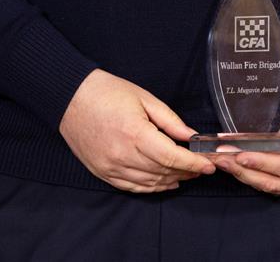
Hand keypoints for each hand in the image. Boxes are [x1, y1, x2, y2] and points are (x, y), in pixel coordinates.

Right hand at [58, 69, 214, 191]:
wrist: (71, 98)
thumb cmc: (107, 93)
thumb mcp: (145, 99)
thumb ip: (171, 121)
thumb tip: (192, 136)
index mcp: (135, 134)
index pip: (172, 157)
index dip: (194, 163)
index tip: (209, 165)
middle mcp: (122, 155)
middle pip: (163, 172)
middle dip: (187, 172)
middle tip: (202, 167)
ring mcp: (110, 167)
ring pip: (149, 183)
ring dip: (171, 181)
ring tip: (188, 175)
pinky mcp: (102, 172)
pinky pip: (131, 186)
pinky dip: (151, 187)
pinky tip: (165, 183)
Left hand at [212, 92, 279, 194]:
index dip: (263, 163)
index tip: (241, 155)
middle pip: (276, 182)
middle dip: (246, 172)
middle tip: (221, 160)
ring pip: (271, 185)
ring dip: (246, 175)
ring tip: (223, 162)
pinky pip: (273, 180)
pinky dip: (254, 173)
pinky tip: (237, 164)